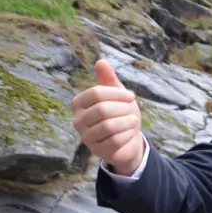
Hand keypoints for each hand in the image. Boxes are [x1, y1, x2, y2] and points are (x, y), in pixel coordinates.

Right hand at [71, 59, 144, 174]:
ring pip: (108, 126)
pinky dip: (127, 134)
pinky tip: (131, 132)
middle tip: (132, 110)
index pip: (96, 93)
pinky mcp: (97, 150)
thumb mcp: (117, 95)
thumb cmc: (120, 115)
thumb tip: (101, 61)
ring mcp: (86, 137)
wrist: (128, 141)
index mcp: (79, 104)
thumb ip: (108, 79)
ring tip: (133, 120)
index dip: (117, 93)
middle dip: (123, 108)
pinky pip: (115, 140)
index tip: (131, 96)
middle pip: (102, 109)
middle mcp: (78, 120)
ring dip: (126, 121)